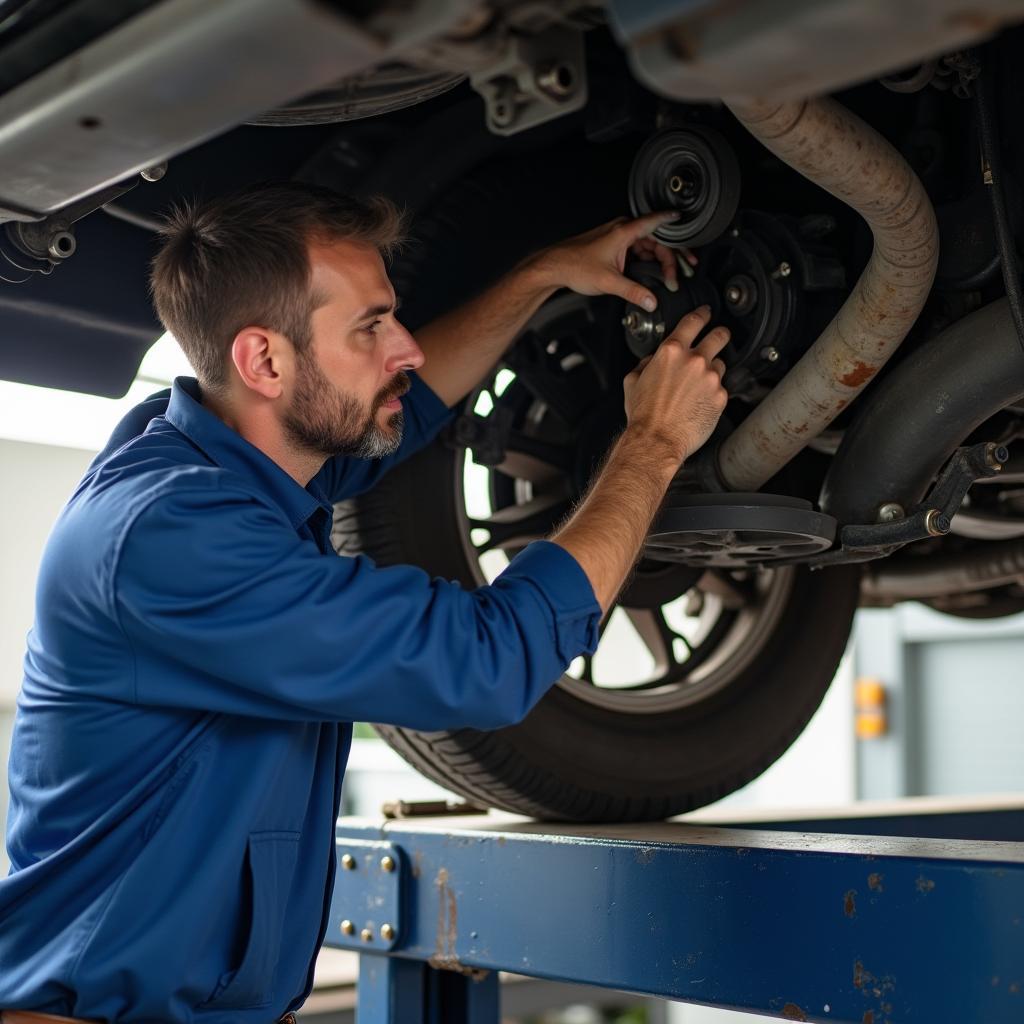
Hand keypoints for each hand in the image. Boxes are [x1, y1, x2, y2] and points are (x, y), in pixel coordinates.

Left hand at [535, 213, 696, 311]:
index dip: (673, 221)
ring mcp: (617, 238)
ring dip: (661, 260)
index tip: (687, 219)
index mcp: (624, 231)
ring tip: (672, 276)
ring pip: (648, 246)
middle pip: (657, 239)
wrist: (554, 267)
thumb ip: (633, 292)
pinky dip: (648, 261)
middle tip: (685, 270)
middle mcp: (622, 230)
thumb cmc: (575, 266)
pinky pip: (637, 251)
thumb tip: (651, 301)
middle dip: (672, 256)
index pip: (656, 221)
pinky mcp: (613, 246)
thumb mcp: (609, 282)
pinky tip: (654, 274)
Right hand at [623, 305, 729, 463]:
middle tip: (718, 337)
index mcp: (671, 352)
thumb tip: (653, 359)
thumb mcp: (632, 381)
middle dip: (720, 334)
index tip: (706, 313)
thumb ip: (646, 363)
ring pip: (721, 364)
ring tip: (700, 385)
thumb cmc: (644, 416)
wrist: (657, 441)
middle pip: (719, 335)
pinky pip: (722, 388)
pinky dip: (714, 392)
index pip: (693, 321)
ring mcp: (710, 378)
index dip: (702, 314)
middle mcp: (694, 361)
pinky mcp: (721, 396)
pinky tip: (701, 402)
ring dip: (713, 369)